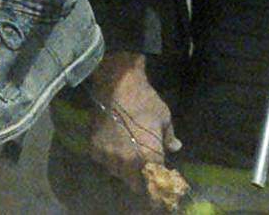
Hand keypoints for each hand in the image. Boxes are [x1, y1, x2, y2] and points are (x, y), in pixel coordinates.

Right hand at [84, 52, 178, 190]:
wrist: (117, 85)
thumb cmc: (145, 100)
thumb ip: (168, 137)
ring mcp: (108, 157)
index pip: (153, 183)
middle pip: (133, 184)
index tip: (158, 184)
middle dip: (139, 180)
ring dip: (123, 170)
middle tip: (143, 171)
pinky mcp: (94, 149)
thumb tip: (175, 148)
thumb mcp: (164, 117)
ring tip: (127, 157)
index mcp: (148, 158)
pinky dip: (108, 158)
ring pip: (117, 173)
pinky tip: (113, 148)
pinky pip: (102, 162)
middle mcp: (127, 163)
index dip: (156, 184)